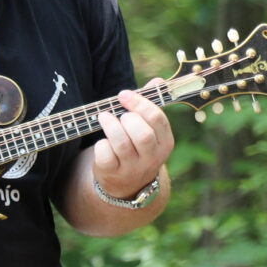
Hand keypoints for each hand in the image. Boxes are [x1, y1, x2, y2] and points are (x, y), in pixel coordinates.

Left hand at [91, 85, 175, 200]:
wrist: (128, 185)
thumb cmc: (138, 147)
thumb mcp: (150, 130)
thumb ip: (151, 105)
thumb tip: (158, 81)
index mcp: (165, 143)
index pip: (158, 119)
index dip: (140, 103)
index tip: (124, 95)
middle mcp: (152, 158)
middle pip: (142, 134)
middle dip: (127, 118)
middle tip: (120, 115)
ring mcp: (133, 168)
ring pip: (121, 143)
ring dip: (110, 125)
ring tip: (104, 117)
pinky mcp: (113, 174)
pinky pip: (105, 155)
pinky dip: (101, 144)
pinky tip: (103, 142)